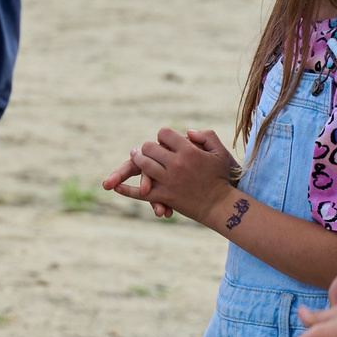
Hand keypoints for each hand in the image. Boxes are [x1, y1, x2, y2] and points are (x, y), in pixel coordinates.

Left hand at [112, 127, 240, 226]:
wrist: (221, 205)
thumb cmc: (220, 177)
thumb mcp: (220, 153)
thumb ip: (206, 136)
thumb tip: (187, 131)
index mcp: (189, 151)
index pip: (164, 134)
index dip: (163, 135)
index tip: (165, 140)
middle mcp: (177, 164)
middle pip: (149, 147)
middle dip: (147, 147)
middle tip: (146, 149)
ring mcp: (168, 181)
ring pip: (143, 165)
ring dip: (137, 160)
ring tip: (136, 157)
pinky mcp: (164, 196)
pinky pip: (141, 193)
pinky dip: (127, 190)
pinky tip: (115, 188)